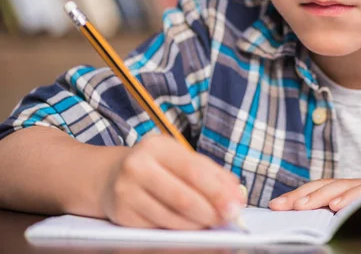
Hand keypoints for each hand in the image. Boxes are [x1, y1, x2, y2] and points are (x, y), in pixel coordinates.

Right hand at [100, 134, 245, 229]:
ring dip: (198, 224)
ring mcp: (126, 191)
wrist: (109, 176)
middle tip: (227, 219)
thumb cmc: (155, 166)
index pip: (194, 171)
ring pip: (172, 217)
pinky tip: (189, 225)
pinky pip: (159, 228)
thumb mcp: (180, 157)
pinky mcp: (122, 214)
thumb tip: (236, 192)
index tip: (236, 205)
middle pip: (183, 197)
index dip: (218, 191)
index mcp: (157, 146)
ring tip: (211, 222)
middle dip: (211, 212)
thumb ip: (210, 172)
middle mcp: (138, 166)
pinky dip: (179, 230)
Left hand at [268, 175, 360, 211]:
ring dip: (319, 197)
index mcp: (356, 192)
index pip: (322, 189)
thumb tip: (324, 221)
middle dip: (299, 196)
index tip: (276, 206)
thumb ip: (349, 217)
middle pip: (326, 185)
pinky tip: (337, 207)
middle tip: (277, 207)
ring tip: (299, 207)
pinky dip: (353, 198)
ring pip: (344, 187)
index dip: (299, 195)